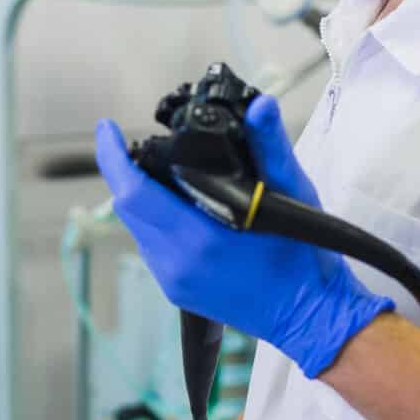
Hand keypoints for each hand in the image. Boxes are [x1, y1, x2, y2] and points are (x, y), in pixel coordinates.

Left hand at [95, 95, 392, 378]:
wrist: (311, 314)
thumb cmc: (305, 256)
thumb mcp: (293, 193)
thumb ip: (270, 146)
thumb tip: (260, 105)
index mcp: (200, 238)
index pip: (134, 193)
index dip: (113, 158)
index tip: (108, 129)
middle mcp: (177, 263)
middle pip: (129, 208)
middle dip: (126, 173)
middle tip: (135, 144)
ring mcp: (174, 280)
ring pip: (138, 228)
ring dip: (141, 198)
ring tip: (160, 172)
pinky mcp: (177, 291)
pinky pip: (151, 247)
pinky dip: (155, 221)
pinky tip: (178, 207)